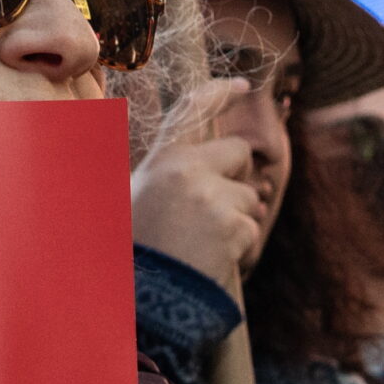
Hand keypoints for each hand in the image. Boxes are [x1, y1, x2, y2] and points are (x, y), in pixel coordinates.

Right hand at [131, 85, 264, 289]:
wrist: (141, 298)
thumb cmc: (133, 252)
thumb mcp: (133, 201)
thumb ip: (165, 175)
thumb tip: (199, 165)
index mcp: (161, 160)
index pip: (192, 110)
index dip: (219, 92)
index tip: (243, 85)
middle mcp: (186, 171)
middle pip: (238, 151)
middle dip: (237, 175)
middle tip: (215, 206)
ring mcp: (211, 199)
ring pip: (249, 196)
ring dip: (236, 219)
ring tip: (202, 243)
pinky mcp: (231, 228)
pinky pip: (250, 230)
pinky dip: (238, 247)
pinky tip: (210, 260)